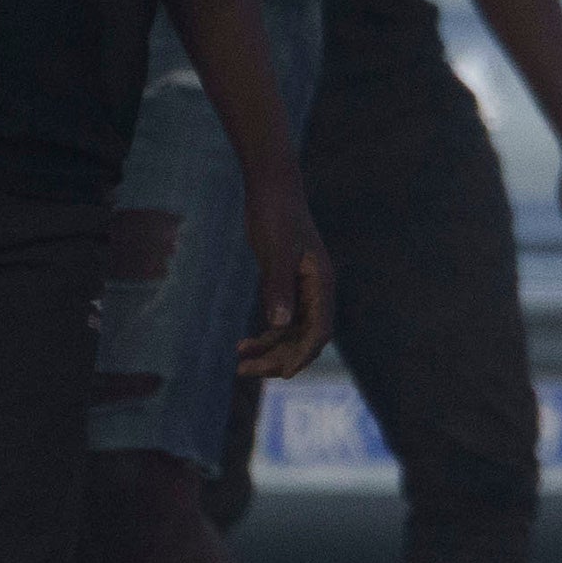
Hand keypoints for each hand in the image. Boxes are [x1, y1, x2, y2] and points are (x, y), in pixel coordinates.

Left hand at [236, 187, 333, 382]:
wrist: (272, 188)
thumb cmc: (275, 215)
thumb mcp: (274, 251)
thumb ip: (278, 287)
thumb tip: (277, 325)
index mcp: (321, 283)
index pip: (319, 331)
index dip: (302, 355)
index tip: (281, 374)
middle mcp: (316, 290)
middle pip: (305, 337)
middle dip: (279, 358)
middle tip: (245, 371)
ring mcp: (304, 288)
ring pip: (292, 332)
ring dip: (270, 350)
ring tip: (240, 362)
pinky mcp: (289, 284)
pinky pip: (282, 320)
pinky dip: (266, 335)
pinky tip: (243, 344)